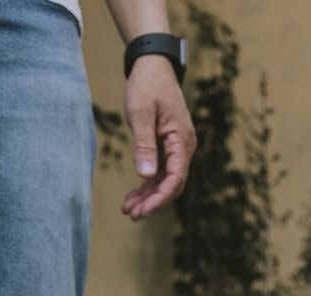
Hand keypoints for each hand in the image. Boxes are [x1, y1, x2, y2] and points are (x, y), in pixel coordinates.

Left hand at [121, 56, 196, 218]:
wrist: (152, 66)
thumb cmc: (147, 85)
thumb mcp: (141, 112)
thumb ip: (144, 143)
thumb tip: (147, 175)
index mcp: (181, 139)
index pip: (176, 178)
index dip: (160, 198)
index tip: (143, 210)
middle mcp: (183, 147)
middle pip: (172, 184)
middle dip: (153, 202)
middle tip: (131, 214)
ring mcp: (175, 148)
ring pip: (165, 181)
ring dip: (148, 197)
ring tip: (128, 210)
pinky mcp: (166, 148)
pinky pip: (159, 173)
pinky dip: (147, 186)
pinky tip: (132, 197)